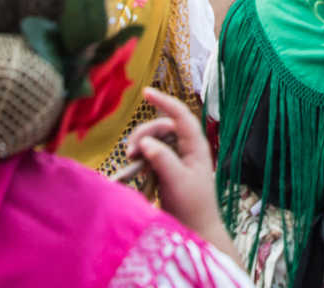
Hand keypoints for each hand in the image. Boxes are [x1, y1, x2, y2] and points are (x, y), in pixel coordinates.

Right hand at [123, 87, 230, 245]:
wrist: (195, 231)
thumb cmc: (192, 206)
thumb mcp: (177, 181)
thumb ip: (162, 158)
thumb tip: (145, 142)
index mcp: (196, 146)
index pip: (181, 115)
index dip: (165, 101)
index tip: (146, 92)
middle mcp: (186, 148)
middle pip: (161, 128)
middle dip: (143, 134)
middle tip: (130, 153)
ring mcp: (176, 159)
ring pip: (152, 142)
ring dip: (139, 147)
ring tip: (129, 162)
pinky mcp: (165, 171)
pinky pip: (149, 158)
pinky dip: (139, 161)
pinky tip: (127, 171)